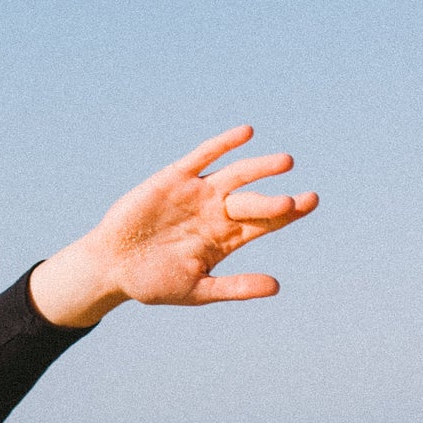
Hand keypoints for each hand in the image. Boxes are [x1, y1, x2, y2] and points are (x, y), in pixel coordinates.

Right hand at [29, 124, 317, 327]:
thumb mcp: (198, 289)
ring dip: (260, 167)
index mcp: (227, 238)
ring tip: (285, 163)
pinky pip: (203, 156)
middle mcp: (218, 211)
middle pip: (255, 201)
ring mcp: (199, 193)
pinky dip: (223, 143)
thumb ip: (236, 287)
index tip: (310, 202)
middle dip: (275, 200)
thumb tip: (277, 287)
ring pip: (237, 175)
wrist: (112, 266)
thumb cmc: (153, 282)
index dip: (289, 211)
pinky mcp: (176, 178)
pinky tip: (246, 133)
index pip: (267, 222)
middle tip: (295, 200)